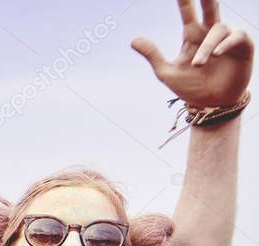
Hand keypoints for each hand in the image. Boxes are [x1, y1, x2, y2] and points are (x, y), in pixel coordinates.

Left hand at [132, 0, 252, 106]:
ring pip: (219, 29)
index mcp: (192, 36)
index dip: (185, 1)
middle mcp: (210, 34)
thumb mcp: (167, 73)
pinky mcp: (243, 47)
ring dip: (207, 46)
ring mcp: (227, 39)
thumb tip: (133, 40)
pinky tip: (217, 53)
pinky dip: (226, 43)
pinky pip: (237, 36)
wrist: (210, 105)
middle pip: (210, 8)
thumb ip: (153, 55)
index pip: (187, 13)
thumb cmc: (190, 88)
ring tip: (198, 64)